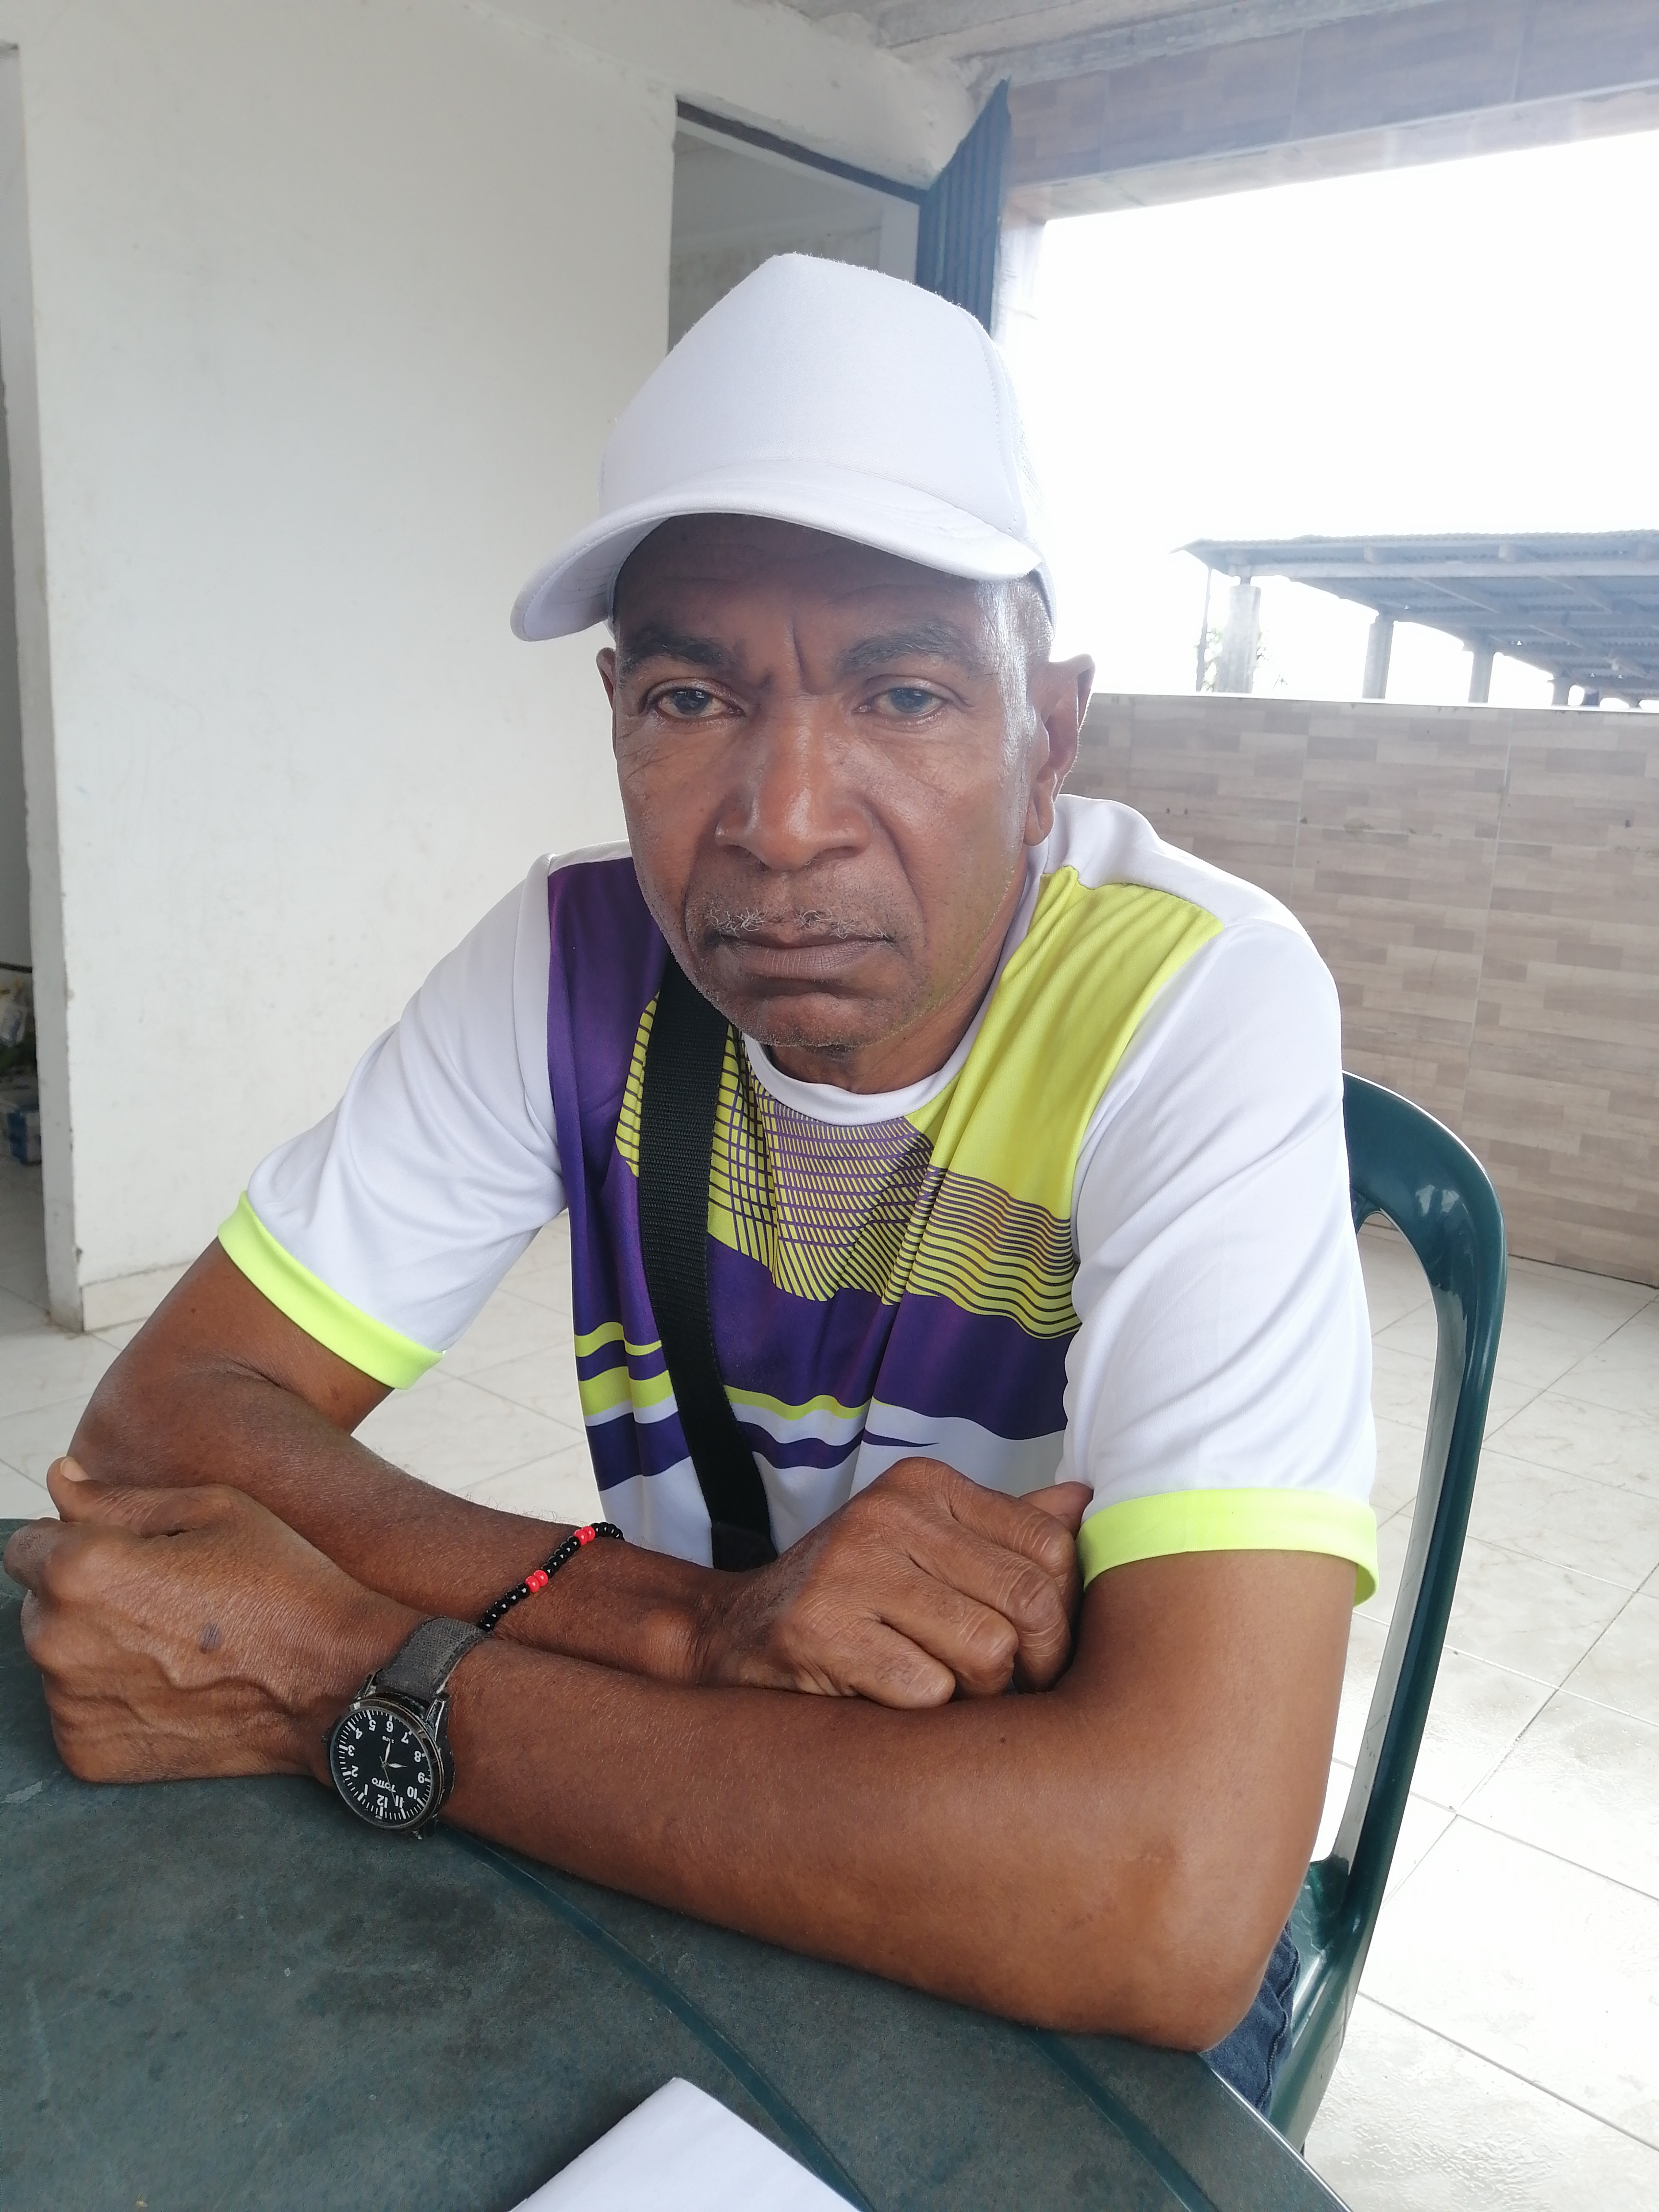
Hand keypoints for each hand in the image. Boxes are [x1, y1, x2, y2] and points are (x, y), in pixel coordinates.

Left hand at [3, 1459, 415, 1785]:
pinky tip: (171, 1687)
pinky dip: (111, 1699)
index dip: (76, 1541)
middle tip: (163, 1601)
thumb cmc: (279, 1583)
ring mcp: (69, 1706)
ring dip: (96, 1647)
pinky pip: (76, 1710)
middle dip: (85, 1595)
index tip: (126, 1555)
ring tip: (174, 1646)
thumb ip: (117, 1497)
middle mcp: (57, 1641)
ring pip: (57, 1658)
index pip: (25, 1545)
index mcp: (80, 1569)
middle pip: (39, 1603)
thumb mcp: (212, 1509)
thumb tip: (59, 1479)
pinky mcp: (85, 1753)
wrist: (330, 1682)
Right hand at [690, 1456, 1088, 1708]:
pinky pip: (927, 1692)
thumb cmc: (853, 1596)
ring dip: (976, 1693)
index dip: (1063, 1615)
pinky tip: (890, 1699)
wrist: (734, 1633)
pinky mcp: (818, 1630)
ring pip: (986, 1652)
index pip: (1051, 1547)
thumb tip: (1088, 1501)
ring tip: (941, 1688)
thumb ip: (1005, 1529)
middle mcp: (888, 1514)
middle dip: (1031, 1664)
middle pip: (1028, 1603)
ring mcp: (849, 1568)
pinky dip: (922, 1713)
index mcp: (926, 1486)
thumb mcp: (928, 1546)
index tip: (1041, 1651)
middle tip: (1004, 1687)